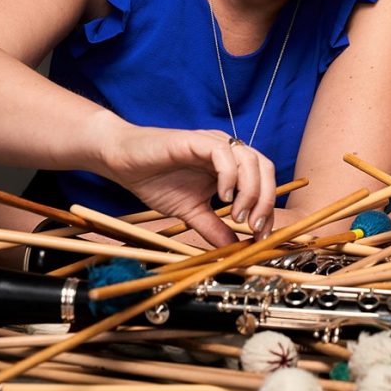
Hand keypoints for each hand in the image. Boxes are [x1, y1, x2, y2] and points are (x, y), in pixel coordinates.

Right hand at [100, 124, 276, 246]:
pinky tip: (222, 196)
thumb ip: (213, 228)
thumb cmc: (155, 181)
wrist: (122, 162)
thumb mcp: (190, 212)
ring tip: (236, 215)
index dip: (268, 209)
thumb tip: (234, 250)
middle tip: (253, 227)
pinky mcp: (196, 140)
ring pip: (250, 160)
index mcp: (230, 167)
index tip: (262, 236)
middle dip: (266, 201)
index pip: (263, 182)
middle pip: (265, 169)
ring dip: (250, 191)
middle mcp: (227, 152)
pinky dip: (230, 175)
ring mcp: (213, 143)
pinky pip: (224, 153)